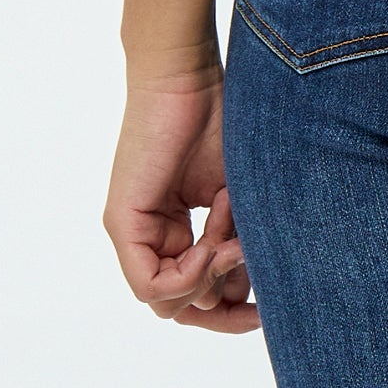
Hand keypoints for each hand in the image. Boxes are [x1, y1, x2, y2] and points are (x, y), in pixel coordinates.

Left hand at [104, 65, 259, 331]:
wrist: (187, 74)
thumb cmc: (219, 119)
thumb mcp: (236, 198)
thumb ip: (235, 244)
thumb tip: (239, 295)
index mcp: (176, 231)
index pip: (194, 295)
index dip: (228, 313)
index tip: (265, 311)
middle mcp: (150, 237)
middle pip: (179, 308)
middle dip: (222, 307)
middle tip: (256, 301)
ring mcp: (133, 232)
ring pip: (166, 301)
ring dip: (210, 278)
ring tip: (231, 239)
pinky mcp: (123, 223)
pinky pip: (150, 285)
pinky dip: (189, 274)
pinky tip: (212, 243)